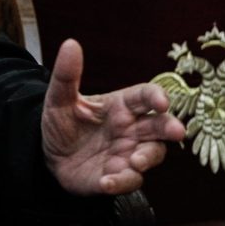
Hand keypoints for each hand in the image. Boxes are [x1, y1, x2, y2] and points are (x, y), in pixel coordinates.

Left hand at [42, 39, 185, 195]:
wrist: (48, 155)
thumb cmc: (62, 122)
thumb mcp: (59, 98)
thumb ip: (66, 75)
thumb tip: (70, 43)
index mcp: (120, 106)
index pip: (145, 97)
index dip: (156, 96)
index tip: (161, 101)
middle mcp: (131, 129)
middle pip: (161, 126)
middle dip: (171, 127)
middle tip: (177, 131)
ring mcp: (128, 153)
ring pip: (152, 154)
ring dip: (147, 158)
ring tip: (134, 162)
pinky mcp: (118, 176)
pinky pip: (129, 180)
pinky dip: (121, 181)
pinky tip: (106, 181)